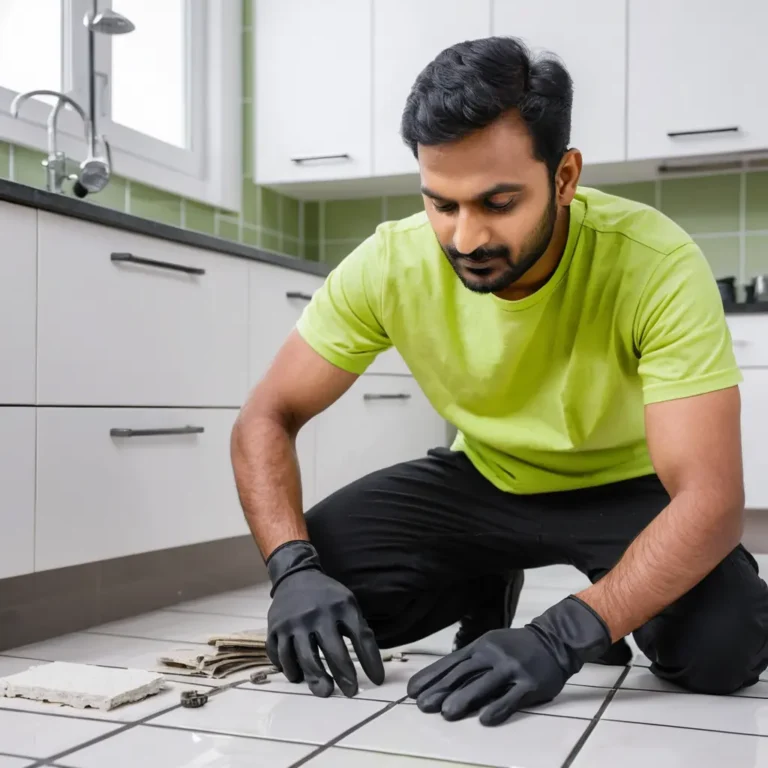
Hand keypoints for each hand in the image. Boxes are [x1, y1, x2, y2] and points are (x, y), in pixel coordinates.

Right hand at [265, 540, 384, 697]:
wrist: (294, 577)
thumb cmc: (327, 597)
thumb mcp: (347, 603)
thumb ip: (359, 629)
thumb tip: (373, 665)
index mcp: (340, 606)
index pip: (360, 636)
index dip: (370, 661)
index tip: (377, 681)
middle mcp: (316, 614)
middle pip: (332, 651)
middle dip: (344, 675)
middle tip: (351, 692)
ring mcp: (293, 622)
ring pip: (303, 658)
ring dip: (315, 678)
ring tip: (325, 690)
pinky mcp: (274, 628)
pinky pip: (280, 656)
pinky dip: (289, 669)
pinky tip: (298, 676)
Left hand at [407, 596, 610, 725]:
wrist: (553, 640)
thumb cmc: (514, 647)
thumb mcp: (489, 645)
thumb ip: (469, 661)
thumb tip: (441, 680)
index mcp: (480, 646)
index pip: (451, 662)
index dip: (431, 676)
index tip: (412, 691)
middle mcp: (493, 655)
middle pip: (463, 674)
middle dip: (441, 690)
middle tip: (422, 705)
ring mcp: (512, 669)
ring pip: (485, 685)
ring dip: (465, 699)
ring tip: (446, 713)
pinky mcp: (530, 684)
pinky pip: (512, 697)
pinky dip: (498, 708)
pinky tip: (485, 720)